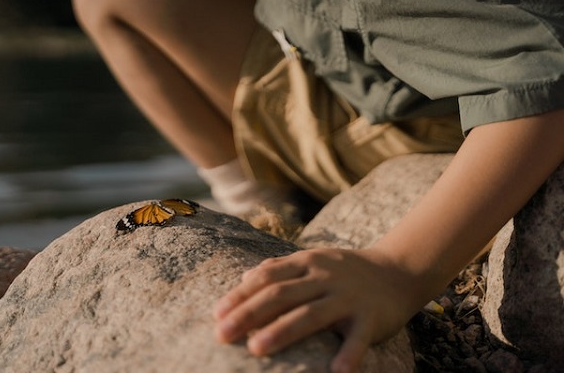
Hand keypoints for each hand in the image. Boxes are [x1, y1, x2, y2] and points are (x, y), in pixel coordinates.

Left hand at [213, 247, 418, 372]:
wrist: (397, 270)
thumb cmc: (346, 270)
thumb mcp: (313, 260)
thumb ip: (280, 267)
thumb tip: (244, 277)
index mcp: (307, 263)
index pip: (267, 277)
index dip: (240, 295)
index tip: (216, 314)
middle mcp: (324, 277)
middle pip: (281, 294)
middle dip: (248, 314)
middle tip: (222, 334)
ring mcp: (347, 297)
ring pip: (310, 313)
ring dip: (282, 331)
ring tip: (256, 349)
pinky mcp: (371, 317)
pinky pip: (358, 338)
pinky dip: (348, 354)